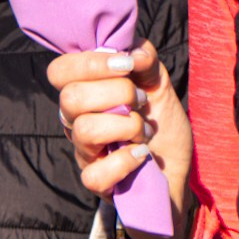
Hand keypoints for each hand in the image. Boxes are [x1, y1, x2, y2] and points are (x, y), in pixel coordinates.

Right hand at [49, 40, 192, 229]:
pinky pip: (95, 174)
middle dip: (117, 93)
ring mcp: (85, 153)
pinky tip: (142, 154)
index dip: (90, 63)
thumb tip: (133, 54)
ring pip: (84, 130)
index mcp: (85, 92)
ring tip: (144, 130)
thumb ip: (145, 60)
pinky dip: (125, 161)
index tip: (127, 65)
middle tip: (141, 101)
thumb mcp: (158, 84)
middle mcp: (76, 120)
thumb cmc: (161, 123)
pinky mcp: (97, 184)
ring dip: (126, 125)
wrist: (179, 168)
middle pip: (70, 98)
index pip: (59, 71)